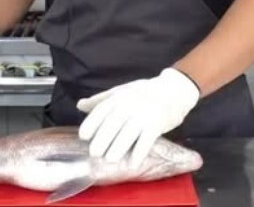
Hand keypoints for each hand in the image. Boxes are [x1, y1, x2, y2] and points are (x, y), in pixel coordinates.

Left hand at [77, 68, 199, 167]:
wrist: (174, 90)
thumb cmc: (144, 92)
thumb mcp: (121, 92)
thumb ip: (101, 100)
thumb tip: (80, 105)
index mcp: (119, 96)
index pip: (101, 110)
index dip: (91, 123)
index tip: (83, 136)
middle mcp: (129, 104)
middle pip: (112, 124)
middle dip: (102, 139)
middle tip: (94, 153)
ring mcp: (143, 114)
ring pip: (128, 134)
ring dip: (117, 149)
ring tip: (109, 160)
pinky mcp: (157, 124)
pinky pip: (146, 141)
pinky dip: (138, 154)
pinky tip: (132, 164)